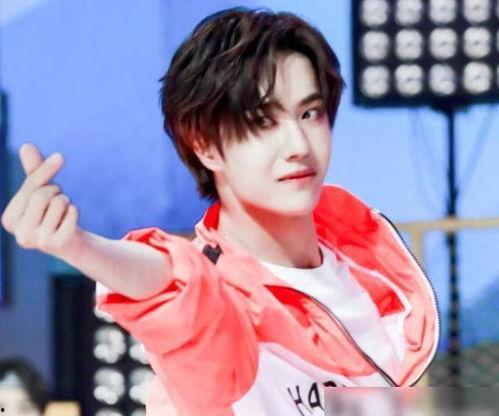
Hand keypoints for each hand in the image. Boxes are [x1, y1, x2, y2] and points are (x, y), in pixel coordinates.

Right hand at [1, 143, 82, 260]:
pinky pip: (72, 213)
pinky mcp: (58, 244)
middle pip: (43, 194)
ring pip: (59, 202)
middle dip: (57, 192)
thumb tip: (26, 146)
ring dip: (67, 203)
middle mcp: (20, 234)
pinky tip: (70, 224)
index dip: (47, 175)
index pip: (31, 186)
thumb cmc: (52, 214)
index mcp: (9, 220)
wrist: (72, 243)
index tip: (56, 168)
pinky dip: (75, 212)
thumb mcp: (42, 190)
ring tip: (63, 215)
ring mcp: (38, 242)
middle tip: (58, 204)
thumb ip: (34, 171)